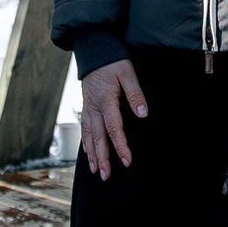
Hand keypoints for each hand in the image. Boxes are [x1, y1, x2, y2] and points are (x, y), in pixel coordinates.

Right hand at [79, 58, 146, 179]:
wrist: (94, 49)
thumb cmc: (113, 60)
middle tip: (106, 176)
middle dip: (103, 158)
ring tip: (97, 171)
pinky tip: (88, 154)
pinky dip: (85, 143)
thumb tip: (143, 114)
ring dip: (92, 154)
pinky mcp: (85, 107)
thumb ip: (135, 94)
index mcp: (106, 100)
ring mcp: (87, 108)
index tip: (127, 161)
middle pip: (98, 137)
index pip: (113, 128)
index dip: (120, 145)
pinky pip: (84, 128)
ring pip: (88, 135)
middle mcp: (93, 107)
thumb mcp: (128, 73)